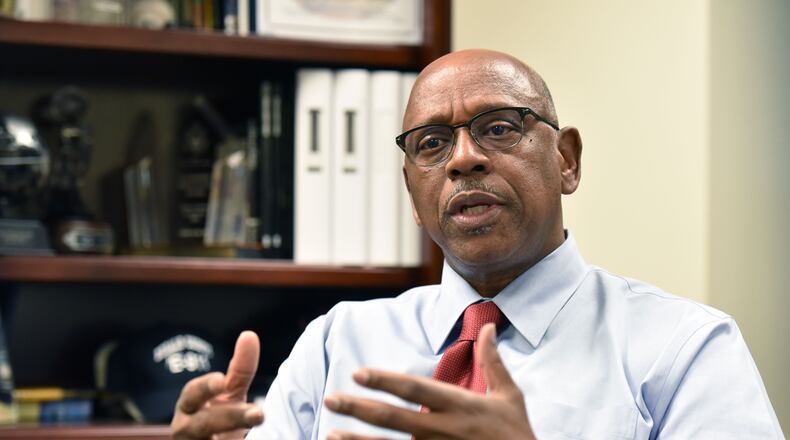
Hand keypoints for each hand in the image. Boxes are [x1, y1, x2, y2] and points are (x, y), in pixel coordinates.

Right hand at [171, 331, 264, 439]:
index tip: (223, 380)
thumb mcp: (229, 395)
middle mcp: (187, 430)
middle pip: (203, 424)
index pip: (192, 394)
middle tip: (259, 414)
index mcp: (190, 408)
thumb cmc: (220, 418)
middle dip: (231, 418)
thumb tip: (249, 335)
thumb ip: (239, 369)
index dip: (206, 387)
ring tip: (254, 430)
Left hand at [323, 323, 535, 439]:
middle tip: (331, 398)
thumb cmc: (516, 434)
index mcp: (459, 407)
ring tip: (331, 433)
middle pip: (393, 419)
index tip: (358, 373)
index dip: (385, 380)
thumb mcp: (510, 396)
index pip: (415, 389)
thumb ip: (493, 361)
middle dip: (359, 408)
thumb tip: (488, 325)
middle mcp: (444, 431)